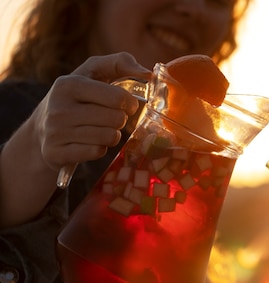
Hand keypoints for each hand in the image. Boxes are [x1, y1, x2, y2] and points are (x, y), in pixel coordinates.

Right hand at [31, 52, 151, 171]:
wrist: (41, 130)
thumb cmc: (77, 97)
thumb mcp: (91, 73)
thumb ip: (119, 63)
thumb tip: (148, 73)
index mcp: (69, 84)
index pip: (118, 97)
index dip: (130, 103)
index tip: (127, 105)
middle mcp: (59, 108)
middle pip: (117, 119)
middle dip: (120, 120)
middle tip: (110, 118)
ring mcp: (56, 132)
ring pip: (110, 137)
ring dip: (112, 135)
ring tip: (100, 129)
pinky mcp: (56, 153)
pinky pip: (98, 152)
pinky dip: (100, 149)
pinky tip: (89, 142)